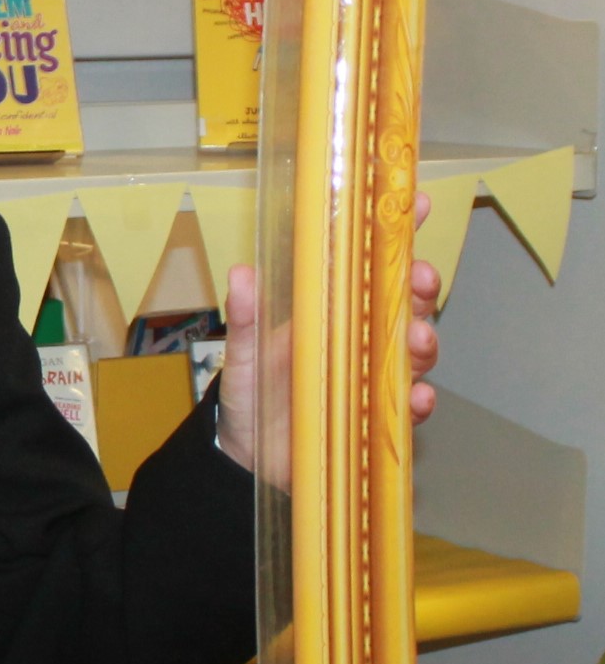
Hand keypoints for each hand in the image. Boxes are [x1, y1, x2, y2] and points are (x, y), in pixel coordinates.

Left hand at [214, 190, 441, 486]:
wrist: (248, 458)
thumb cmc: (250, 394)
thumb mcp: (241, 355)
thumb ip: (245, 319)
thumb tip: (240, 274)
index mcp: (331, 313)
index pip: (370, 268)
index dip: (396, 235)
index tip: (415, 206)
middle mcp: (360, 341)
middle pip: (405, 306)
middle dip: (419, 289)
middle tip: (421, 278)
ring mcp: (372, 378)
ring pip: (413, 352)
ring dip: (424, 342)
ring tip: (418, 339)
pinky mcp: (378, 418)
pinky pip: (406, 407)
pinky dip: (417, 402)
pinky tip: (416, 398)